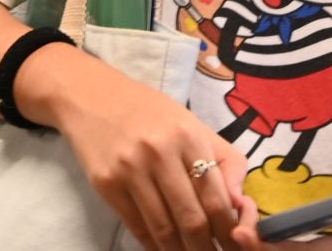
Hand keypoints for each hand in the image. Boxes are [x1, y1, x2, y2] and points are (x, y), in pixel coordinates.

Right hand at [33, 44, 254, 250]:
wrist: (92, 96)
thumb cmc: (149, 112)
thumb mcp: (192, 123)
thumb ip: (224, 160)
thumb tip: (240, 204)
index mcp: (188, 135)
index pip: (216, 197)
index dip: (229, 230)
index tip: (235, 243)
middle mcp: (159, 152)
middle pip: (192, 219)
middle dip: (207, 248)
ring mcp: (129, 169)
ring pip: (164, 229)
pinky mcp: (106, 184)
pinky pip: (137, 226)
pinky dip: (154, 246)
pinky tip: (164, 249)